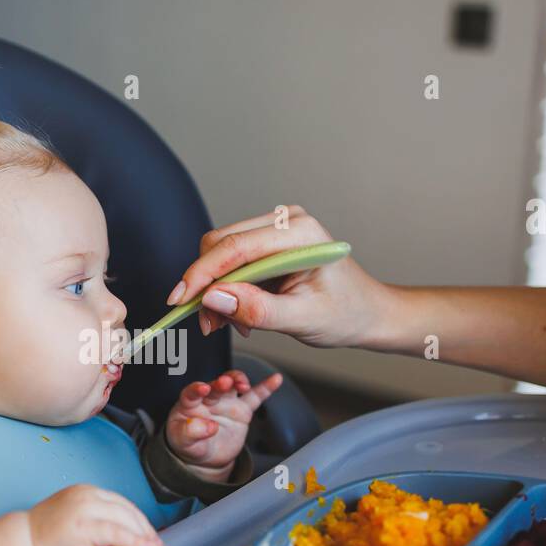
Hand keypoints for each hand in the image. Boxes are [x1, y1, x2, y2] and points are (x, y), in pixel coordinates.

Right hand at [0, 484, 163, 545]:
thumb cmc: (45, 543)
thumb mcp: (77, 524)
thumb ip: (99, 524)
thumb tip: (130, 539)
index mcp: (84, 492)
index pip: (121, 503)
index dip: (138, 521)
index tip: (148, 537)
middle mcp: (85, 496)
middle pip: (127, 510)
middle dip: (143, 529)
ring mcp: (83, 509)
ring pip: (125, 520)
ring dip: (142, 536)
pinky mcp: (83, 527)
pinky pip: (117, 534)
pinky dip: (135, 542)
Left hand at [165, 370, 282, 480]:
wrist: (207, 457)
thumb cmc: (190, 445)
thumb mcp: (183, 443)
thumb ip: (190, 433)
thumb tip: (208, 426)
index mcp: (189, 405)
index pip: (191, 393)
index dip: (196, 389)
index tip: (203, 388)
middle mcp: (208, 399)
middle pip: (215, 386)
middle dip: (221, 383)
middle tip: (225, 382)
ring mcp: (226, 403)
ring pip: (233, 385)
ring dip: (238, 380)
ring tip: (243, 385)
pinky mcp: (242, 410)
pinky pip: (255, 397)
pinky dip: (266, 388)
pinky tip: (276, 379)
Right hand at [167, 206, 394, 348]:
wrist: (367, 313)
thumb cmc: (345, 314)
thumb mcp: (303, 320)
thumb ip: (258, 310)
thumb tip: (213, 298)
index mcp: (300, 233)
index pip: (235, 247)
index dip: (201, 274)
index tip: (179, 301)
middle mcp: (286, 221)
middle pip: (221, 243)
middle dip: (206, 285)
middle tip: (209, 324)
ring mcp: (276, 228)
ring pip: (221, 252)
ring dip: (215, 290)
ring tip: (231, 323)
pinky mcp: (268, 241)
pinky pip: (232, 260)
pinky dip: (227, 289)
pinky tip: (241, 312)